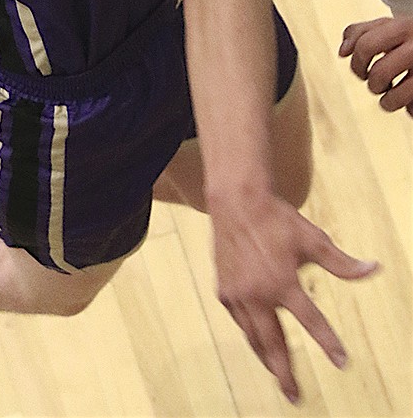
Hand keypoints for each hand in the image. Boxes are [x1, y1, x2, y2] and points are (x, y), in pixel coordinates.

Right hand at [210, 193, 377, 403]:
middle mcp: (257, 294)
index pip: (311, 322)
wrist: (235, 200)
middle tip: (294, 396)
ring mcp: (237, 293)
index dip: (329, 343)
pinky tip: (257, 338)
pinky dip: (250, 333)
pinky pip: (239, 320)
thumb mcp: (313, 239)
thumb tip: (374, 268)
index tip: (342, 362)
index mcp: (282, 282)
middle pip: (273, 344)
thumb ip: (342, 263)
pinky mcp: (223, 289)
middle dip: (284, 373)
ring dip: (266, 358)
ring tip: (277, 374)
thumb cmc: (277, 218)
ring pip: (253, 336)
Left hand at [340, 16, 412, 113]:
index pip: (364, 46)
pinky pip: (411, 109)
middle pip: (378, 74)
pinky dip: (409, 110)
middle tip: (376, 83)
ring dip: (387, 102)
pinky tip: (412, 100)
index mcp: (403, 26)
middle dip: (371, 83)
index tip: (361, 70)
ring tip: (391, 95)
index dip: (356, 63)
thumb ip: (362, 32)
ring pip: (393, 98)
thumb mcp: (392, 26)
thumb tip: (342, 52)